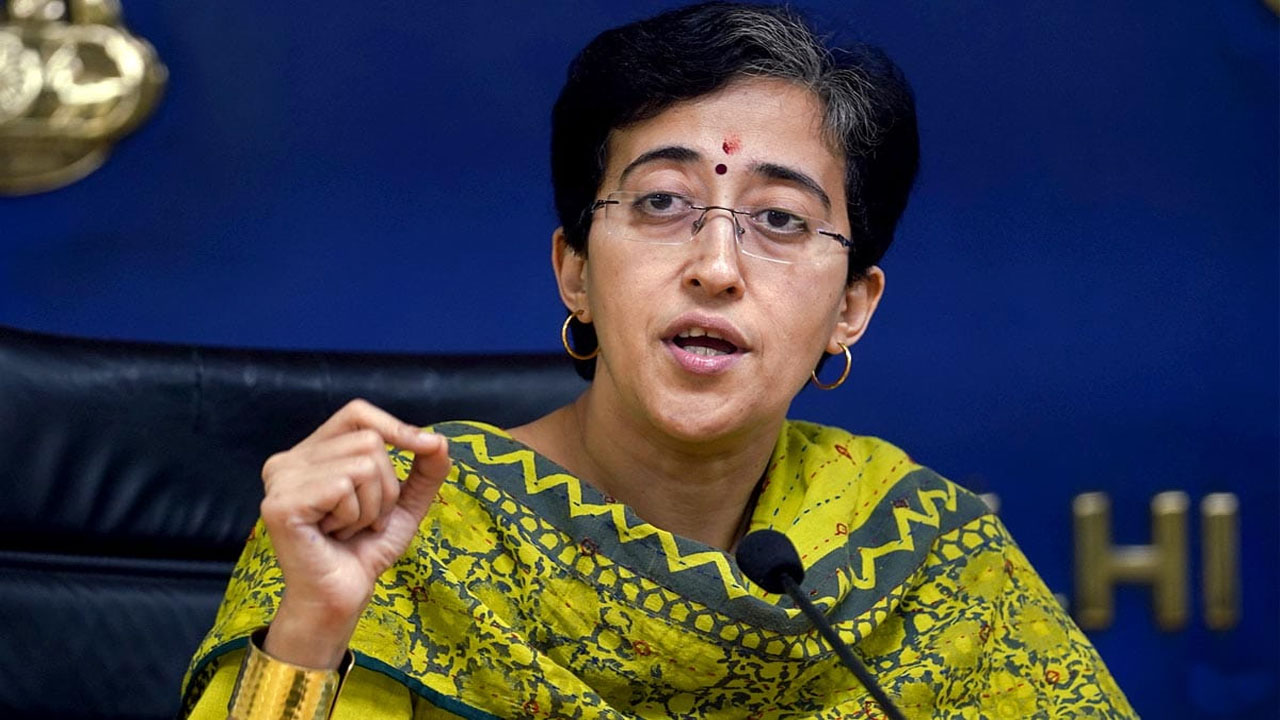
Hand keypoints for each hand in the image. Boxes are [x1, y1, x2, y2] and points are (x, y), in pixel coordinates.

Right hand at [257, 399, 450, 667]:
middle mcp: (288, 460)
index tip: (427, 448)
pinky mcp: (282, 503)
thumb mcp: (403, 504)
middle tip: (364, 520)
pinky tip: (334, 535)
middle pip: (369, 441)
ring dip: (371, 506)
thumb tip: (439, 441)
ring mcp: (280, 480)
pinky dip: (355, 516)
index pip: (357, 414)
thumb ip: (425, 470)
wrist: (342, 597)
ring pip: (363, 464)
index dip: (395, 426)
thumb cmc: (364, 550)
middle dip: (385, 488)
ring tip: (349, 529)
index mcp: (310, 454)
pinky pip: (344, 486)